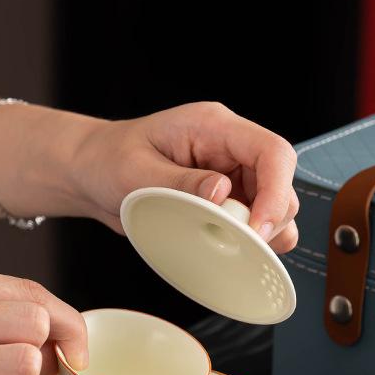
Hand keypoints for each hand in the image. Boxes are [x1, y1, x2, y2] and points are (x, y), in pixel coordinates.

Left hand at [72, 102, 299, 252]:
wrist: (93, 174)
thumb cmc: (108, 161)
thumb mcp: (135, 172)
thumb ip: (179, 183)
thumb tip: (221, 194)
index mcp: (213, 126)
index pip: (272, 152)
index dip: (276, 191)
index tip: (258, 228)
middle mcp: (231, 149)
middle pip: (282, 182)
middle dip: (270, 218)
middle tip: (239, 244)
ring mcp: (233, 175)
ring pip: (277, 206)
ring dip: (264, 232)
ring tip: (228, 244)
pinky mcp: (229, 200)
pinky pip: (258, 222)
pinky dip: (252, 240)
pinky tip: (227, 247)